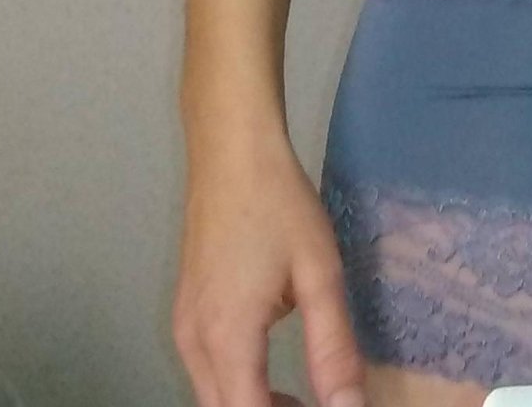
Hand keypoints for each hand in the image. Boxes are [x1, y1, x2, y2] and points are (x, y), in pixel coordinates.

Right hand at [172, 124, 365, 406]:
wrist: (231, 149)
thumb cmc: (278, 204)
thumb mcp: (319, 273)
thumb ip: (332, 348)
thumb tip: (349, 406)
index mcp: (227, 339)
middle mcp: (193, 342)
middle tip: (315, 403)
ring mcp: (183, 326)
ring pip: (211, 395)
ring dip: (250, 405)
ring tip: (299, 398)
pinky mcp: (184, 310)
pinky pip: (205, 370)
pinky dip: (234, 384)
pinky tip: (268, 369)